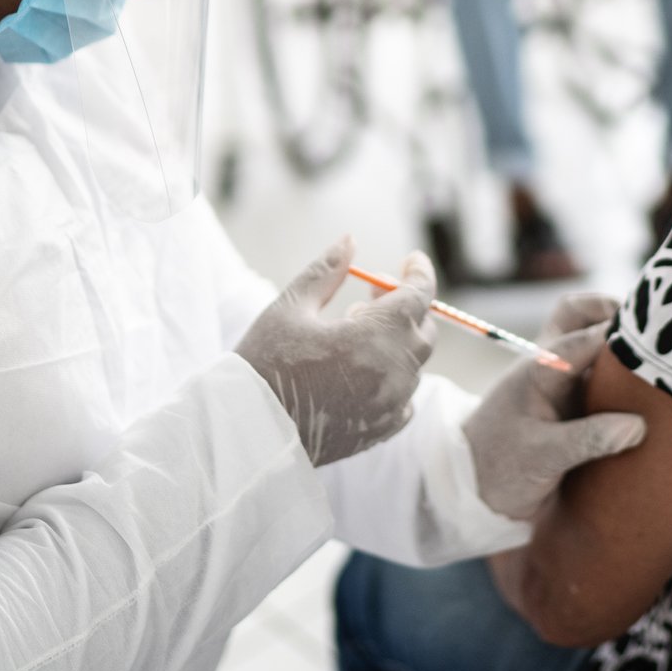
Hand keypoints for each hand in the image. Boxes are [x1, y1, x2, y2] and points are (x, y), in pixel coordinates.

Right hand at [235, 237, 436, 466]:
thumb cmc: (265, 363)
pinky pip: (405, 398)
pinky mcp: (381, 430)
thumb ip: (326, 270)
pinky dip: (392, 378)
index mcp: (375, 337)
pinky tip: (360, 372)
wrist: (249, 430)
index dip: (419, 272)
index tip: (411, 260)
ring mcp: (390, 405)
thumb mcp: (291, 307)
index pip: (419, 295)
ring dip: (394, 343)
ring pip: (413, 364)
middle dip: (403, 306)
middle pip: (422, 329)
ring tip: (350, 335)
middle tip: (368, 297)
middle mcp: (393, 373)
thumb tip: (350, 240)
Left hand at [462, 293, 646, 520]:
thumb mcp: (542, 457)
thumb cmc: (499, 468)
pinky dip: (624, 371)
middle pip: (578, 315)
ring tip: (660, 355)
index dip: (617, 335)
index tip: (654, 342)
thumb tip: (637, 426)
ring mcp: (561, 381)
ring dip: (620, 339)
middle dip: (613, 311)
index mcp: (538, 370)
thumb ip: (587, 439)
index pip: (580, 338)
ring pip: (591, 338)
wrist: (474, 490)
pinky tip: (651, 387)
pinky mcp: (572, 401)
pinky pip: (600, 372)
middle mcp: (550, 365)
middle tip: (654, 332)